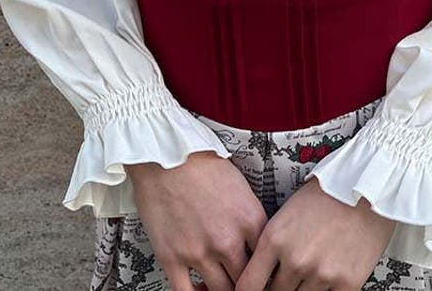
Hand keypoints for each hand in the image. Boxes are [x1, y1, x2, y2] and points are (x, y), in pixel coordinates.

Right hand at [126, 151, 268, 290]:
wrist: (165, 154)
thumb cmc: (200, 162)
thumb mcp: (240, 185)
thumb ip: (250, 216)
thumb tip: (256, 240)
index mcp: (249, 219)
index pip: (267, 260)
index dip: (266, 270)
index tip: (263, 274)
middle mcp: (227, 240)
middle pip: (246, 281)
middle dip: (246, 283)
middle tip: (243, 281)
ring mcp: (199, 252)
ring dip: (223, 290)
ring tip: (223, 285)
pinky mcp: (172, 258)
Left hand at [234, 176, 395, 290]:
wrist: (366, 186)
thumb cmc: (327, 193)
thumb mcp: (288, 212)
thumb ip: (274, 246)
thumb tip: (266, 275)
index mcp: (275, 239)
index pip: (248, 285)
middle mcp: (295, 260)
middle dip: (279, 287)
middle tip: (290, 274)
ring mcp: (321, 274)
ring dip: (304, 288)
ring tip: (315, 266)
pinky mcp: (347, 283)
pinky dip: (328, 290)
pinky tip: (330, 275)